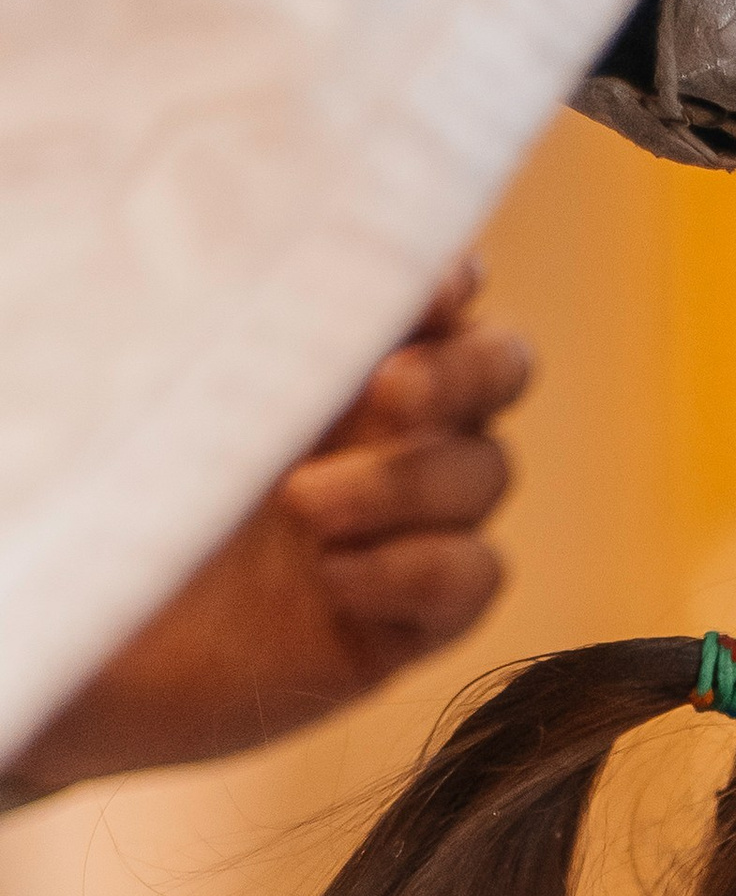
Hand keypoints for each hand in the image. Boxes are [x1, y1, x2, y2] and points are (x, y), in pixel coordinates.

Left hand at [3, 261, 528, 800]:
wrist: (74, 650)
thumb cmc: (98, 510)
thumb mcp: (156, 399)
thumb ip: (235, 331)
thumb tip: (288, 246)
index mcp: (331, 362)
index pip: (436, 295)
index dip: (451, 281)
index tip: (434, 286)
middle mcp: (383, 435)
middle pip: (500, 372)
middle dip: (463, 374)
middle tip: (388, 394)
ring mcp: (403, 528)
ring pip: (486, 473)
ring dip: (408, 483)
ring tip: (303, 510)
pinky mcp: (407, 622)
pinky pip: (474, 577)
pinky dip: (417, 570)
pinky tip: (333, 583)